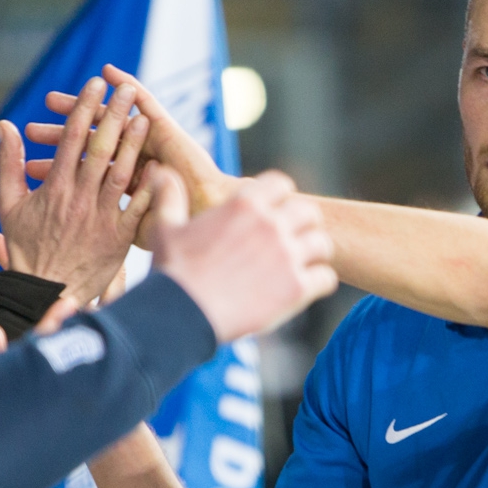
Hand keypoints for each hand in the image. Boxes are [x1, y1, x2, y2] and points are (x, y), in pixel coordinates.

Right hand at [0, 77, 153, 305]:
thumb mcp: (8, 204)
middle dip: (115, 116)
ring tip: (146, 117)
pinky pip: (137, 209)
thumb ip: (8, 163)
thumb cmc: (26, 248)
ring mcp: (101, 218)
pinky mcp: (118, 238)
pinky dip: (149, 188)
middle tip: (128, 90)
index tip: (95, 84)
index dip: (85, 108)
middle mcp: (78, 198)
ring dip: (134, 144)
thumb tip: (5, 126)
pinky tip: (161, 166)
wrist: (44, 292)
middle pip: (100, 148)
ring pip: (120, 173)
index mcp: (54, 187)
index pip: (72, 138)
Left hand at [27, 64, 237, 214]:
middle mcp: (132, 160)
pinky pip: (147, 101)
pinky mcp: (168, 129)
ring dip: (83, 106)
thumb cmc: (181, 232)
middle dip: (61, 134)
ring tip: (52, 99)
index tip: (31, 164)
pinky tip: (109, 71)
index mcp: (123, 185)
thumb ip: (115, 223)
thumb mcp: (138, 232)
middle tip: (33, 129)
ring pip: (110, 119)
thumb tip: (83, 226)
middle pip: (90, 141)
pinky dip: (129, 85)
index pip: (84, 170)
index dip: (59, 165)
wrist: (212, 216)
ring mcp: (150, 142)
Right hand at [150, 168, 337, 341]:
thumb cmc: (172, 271)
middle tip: (293, 241)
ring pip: (322, 244)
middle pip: (308, 212)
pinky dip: (319, 283)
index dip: (280, 198)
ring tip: (303, 266)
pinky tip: (306, 288)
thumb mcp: (166, 227)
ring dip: (314, 254)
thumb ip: (170, 197)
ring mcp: (287, 255)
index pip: (281, 184)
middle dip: (302, 225)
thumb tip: (161, 173)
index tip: (275, 213)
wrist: (180, 314)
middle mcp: (271, 224)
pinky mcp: (296, 288)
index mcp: (245, 204)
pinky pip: (326, 278)